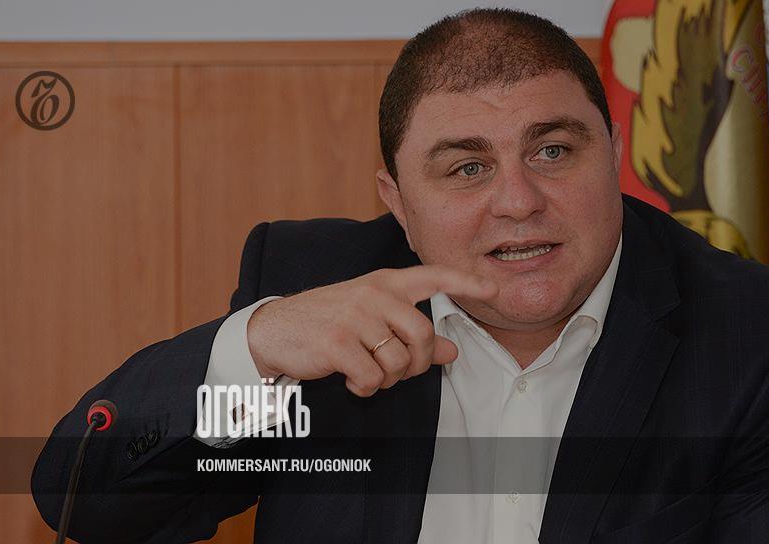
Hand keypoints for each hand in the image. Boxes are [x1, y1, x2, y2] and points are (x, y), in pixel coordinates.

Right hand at [247, 265, 498, 396]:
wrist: (275, 329)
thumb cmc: (329, 322)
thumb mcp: (372, 319)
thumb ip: (412, 333)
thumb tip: (453, 350)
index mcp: (385, 283)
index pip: (433, 276)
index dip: (465, 282)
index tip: (493, 287)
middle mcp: (373, 295)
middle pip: (423, 334)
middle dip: (417, 363)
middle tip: (398, 371)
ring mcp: (354, 317)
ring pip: (398, 361)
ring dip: (388, 379)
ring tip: (369, 374)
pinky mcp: (337, 343)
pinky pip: (372, 377)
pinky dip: (366, 388)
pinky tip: (352, 381)